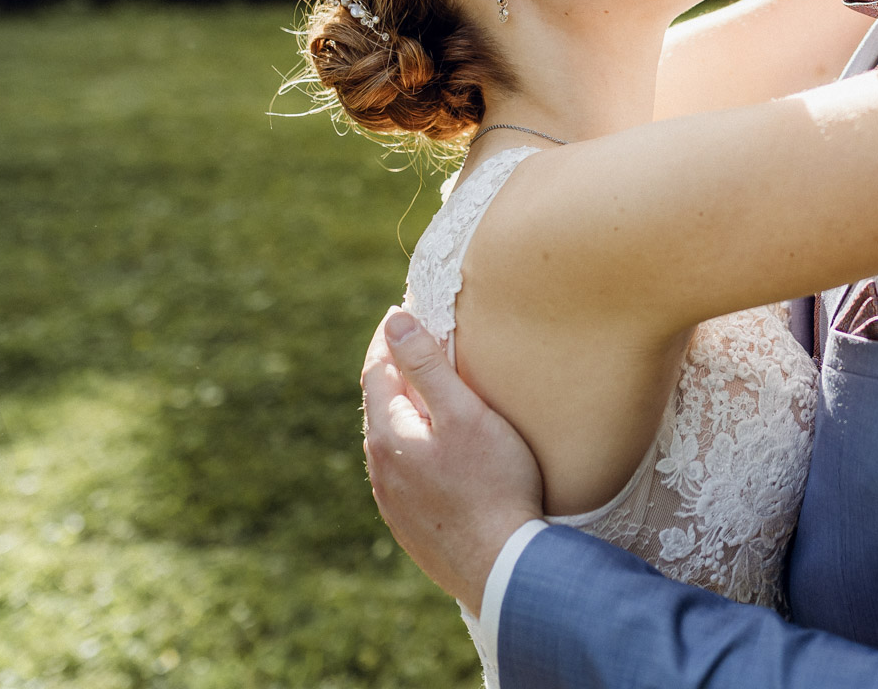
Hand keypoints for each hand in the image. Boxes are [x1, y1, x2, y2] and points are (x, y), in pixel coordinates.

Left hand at [361, 308, 543, 612]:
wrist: (501, 567)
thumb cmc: (492, 483)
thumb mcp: (464, 413)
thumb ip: (427, 364)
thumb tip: (394, 320)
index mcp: (387, 434)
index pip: (376, 369)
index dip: (390, 336)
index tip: (403, 309)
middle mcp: (379, 468)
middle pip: (380, 404)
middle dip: (395, 370)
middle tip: (417, 342)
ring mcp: (392, 501)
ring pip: (390, 441)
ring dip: (404, 411)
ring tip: (428, 392)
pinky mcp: (410, 525)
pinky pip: (404, 472)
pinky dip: (414, 446)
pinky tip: (436, 450)